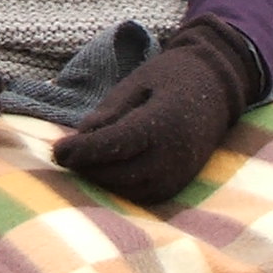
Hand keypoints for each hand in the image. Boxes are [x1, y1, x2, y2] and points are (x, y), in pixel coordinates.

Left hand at [53, 15, 260, 203]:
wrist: (216, 85)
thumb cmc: (170, 76)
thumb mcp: (136, 82)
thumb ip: (110, 111)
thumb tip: (81, 138)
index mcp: (163, 122)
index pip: (116, 144)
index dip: (83, 150)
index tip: (57, 150)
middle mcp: (175, 154)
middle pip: (119, 173)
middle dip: (87, 167)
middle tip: (63, 155)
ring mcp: (180, 173)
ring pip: (129, 190)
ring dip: (101, 180)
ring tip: (81, 163)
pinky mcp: (180, 183)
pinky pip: (143, 195)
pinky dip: (120, 187)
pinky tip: (103, 171)